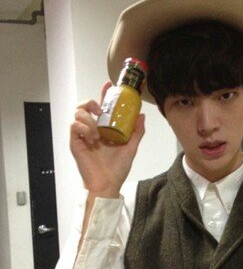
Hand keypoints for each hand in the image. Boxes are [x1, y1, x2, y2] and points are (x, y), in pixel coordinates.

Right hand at [70, 82, 144, 196]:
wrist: (107, 184)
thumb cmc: (117, 169)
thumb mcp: (130, 148)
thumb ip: (136, 132)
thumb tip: (141, 115)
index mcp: (103, 129)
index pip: (101, 107)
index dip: (103, 94)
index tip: (109, 84)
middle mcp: (91, 129)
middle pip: (84, 106)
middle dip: (91, 102)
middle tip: (99, 111)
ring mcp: (82, 135)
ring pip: (77, 113)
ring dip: (89, 120)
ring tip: (97, 133)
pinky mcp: (75, 142)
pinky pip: (73, 126)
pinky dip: (84, 128)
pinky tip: (92, 139)